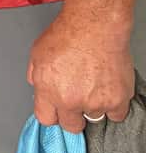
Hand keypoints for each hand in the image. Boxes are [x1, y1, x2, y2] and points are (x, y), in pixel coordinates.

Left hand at [28, 10, 134, 131]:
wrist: (94, 27)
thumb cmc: (66, 35)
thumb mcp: (37, 54)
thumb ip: (35, 76)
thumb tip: (38, 88)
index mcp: (48, 91)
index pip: (46, 119)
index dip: (52, 114)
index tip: (57, 110)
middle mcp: (70, 101)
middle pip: (71, 125)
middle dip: (72, 115)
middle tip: (76, 99)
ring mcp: (95, 102)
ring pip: (94, 117)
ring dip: (93, 106)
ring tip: (93, 85)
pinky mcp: (117, 100)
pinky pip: (116, 114)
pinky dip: (114, 105)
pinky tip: (108, 89)